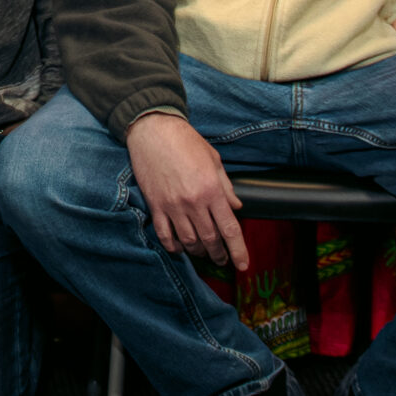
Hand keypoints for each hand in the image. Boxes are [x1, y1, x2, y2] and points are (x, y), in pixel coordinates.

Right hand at [125, 113, 249, 270]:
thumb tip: (236, 207)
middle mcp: (193, 202)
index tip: (243, 265)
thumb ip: (226, 186)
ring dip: (198, 252)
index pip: (229, 229)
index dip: (238, 251)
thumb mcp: (213, 159)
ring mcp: (172, 205)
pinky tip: (179, 249)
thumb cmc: (185, 141)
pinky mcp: (155, 205)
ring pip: (188, 241)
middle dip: (219, 254)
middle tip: (222, 260)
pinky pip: (164, 234)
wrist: (153, 130)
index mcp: (212, 189)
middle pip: (210, 240)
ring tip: (203, 253)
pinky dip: (173, 246)